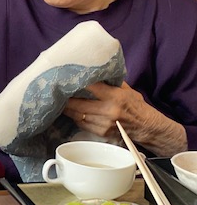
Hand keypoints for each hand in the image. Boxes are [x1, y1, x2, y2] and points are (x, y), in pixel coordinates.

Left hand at [63, 82, 186, 155]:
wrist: (148, 128)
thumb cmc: (136, 106)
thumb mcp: (126, 90)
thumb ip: (110, 82)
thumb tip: (94, 71)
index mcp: (114, 96)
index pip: (90, 87)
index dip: (76, 82)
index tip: (65, 77)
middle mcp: (107, 110)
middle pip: (78, 103)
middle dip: (65, 98)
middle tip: (56, 91)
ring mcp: (104, 123)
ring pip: (77, 115)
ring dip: (67, 108)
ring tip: (59, 100)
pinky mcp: (101, 132)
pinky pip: (81, 123)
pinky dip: (75, 117)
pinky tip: (70, 111)